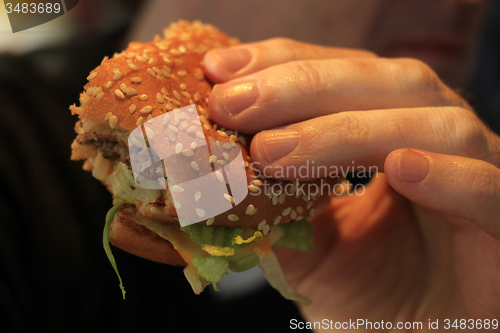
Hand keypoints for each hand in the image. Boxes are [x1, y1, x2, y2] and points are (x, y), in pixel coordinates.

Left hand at [203, 38, 499, 328]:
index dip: (281, 65)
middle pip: (383, 83)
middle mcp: (435, 139)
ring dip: (346, 131)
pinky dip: (450, 175)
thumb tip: (214, 176)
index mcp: (390, 131)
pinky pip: (490, 189)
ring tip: (274, 152)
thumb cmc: (370, 295)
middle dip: (300, 87)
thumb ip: (269, 211)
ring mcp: (477, 174)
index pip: (340, 75)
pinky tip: (402, 168)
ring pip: (432, 124)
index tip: (218, 70)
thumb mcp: (307, 247)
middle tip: (233, 103)